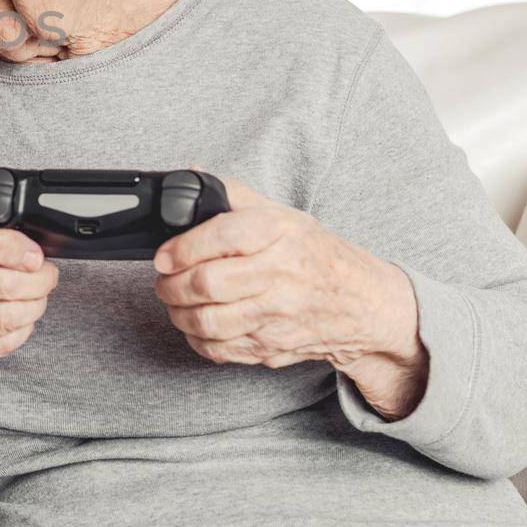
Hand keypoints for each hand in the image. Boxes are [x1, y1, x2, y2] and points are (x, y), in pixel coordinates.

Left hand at [151, 172, 427, 418]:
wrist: (363, 302)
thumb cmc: (315, 254)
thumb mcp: (282, 214)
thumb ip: (234, 195)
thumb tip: (191, 176)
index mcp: (280, 233)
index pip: (223, 237)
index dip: (182, 248)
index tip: (163, 256)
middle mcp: (280, 275)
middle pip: (208, 284)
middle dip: (170, 284)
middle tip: (163, 279)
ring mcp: (277, 316)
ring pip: (209, 322)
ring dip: (178, 313)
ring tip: (175, 301)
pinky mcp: (272, 346)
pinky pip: (220, 350)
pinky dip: (197, 339)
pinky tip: (196, 324)